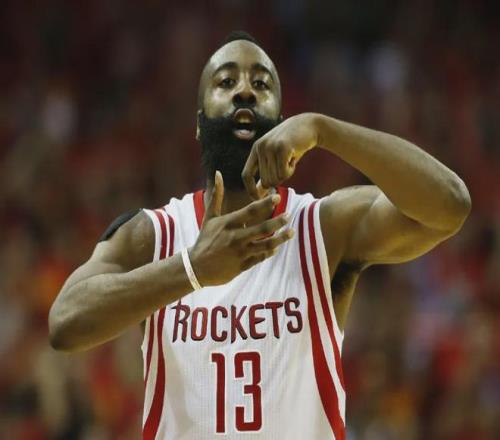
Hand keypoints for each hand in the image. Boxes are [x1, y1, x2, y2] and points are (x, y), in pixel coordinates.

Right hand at [190, 171, 293, 285]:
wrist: (196, 267)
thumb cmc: (204, 240)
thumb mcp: (209, 217)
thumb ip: (217, 196)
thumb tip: (218, 173)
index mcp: (228, 223)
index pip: (250, 211)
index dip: (266, 203)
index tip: (278, 197)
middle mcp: (236, 237)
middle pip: (263, 228)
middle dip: (279, 222)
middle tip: (289, 215)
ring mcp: (240, 252)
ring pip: (266, 245)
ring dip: (281, 238)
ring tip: (291, 232)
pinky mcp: (242, 266)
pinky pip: (261, 258)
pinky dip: (270, 252)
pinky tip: (276, 247)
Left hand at [242, 113, 320, 198]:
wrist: (309, 125)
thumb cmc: (293, 144)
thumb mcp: (275, 156)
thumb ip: (266, 171)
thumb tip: (259, 191)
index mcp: (256, 149)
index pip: (246, 174)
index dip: (251, 189)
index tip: (257, 199)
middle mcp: (260, 147)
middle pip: (265, 181)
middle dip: (278, 180)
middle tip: (286, 166)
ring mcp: (270, 147)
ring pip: (275, 178)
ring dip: (286, 174)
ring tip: (290, 160)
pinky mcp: (282, 148)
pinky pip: (284, 173)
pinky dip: (291, 170)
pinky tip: (294, 158)